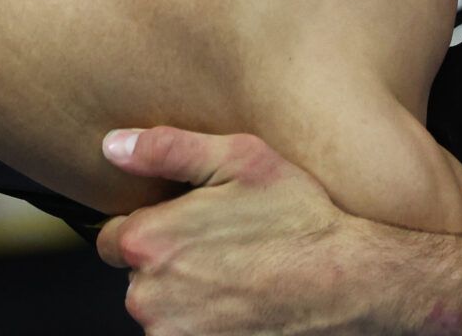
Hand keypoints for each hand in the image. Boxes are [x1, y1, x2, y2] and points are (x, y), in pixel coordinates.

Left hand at [96, 127, 380, 334]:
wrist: (349, 285)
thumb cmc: (298, 220)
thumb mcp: (239, 159)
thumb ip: (166, 149)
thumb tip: (113, 145)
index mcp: (147, 241)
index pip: (112, 238)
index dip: (149, 228)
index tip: (186, 225)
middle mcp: (148, 296)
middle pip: (139, 278)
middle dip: (170, 264)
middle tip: (223, 248)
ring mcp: (172, 335)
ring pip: (165, 312)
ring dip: (189, 299)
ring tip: (240, 278)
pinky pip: (189, 334)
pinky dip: (210, 325)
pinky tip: (244, 305)